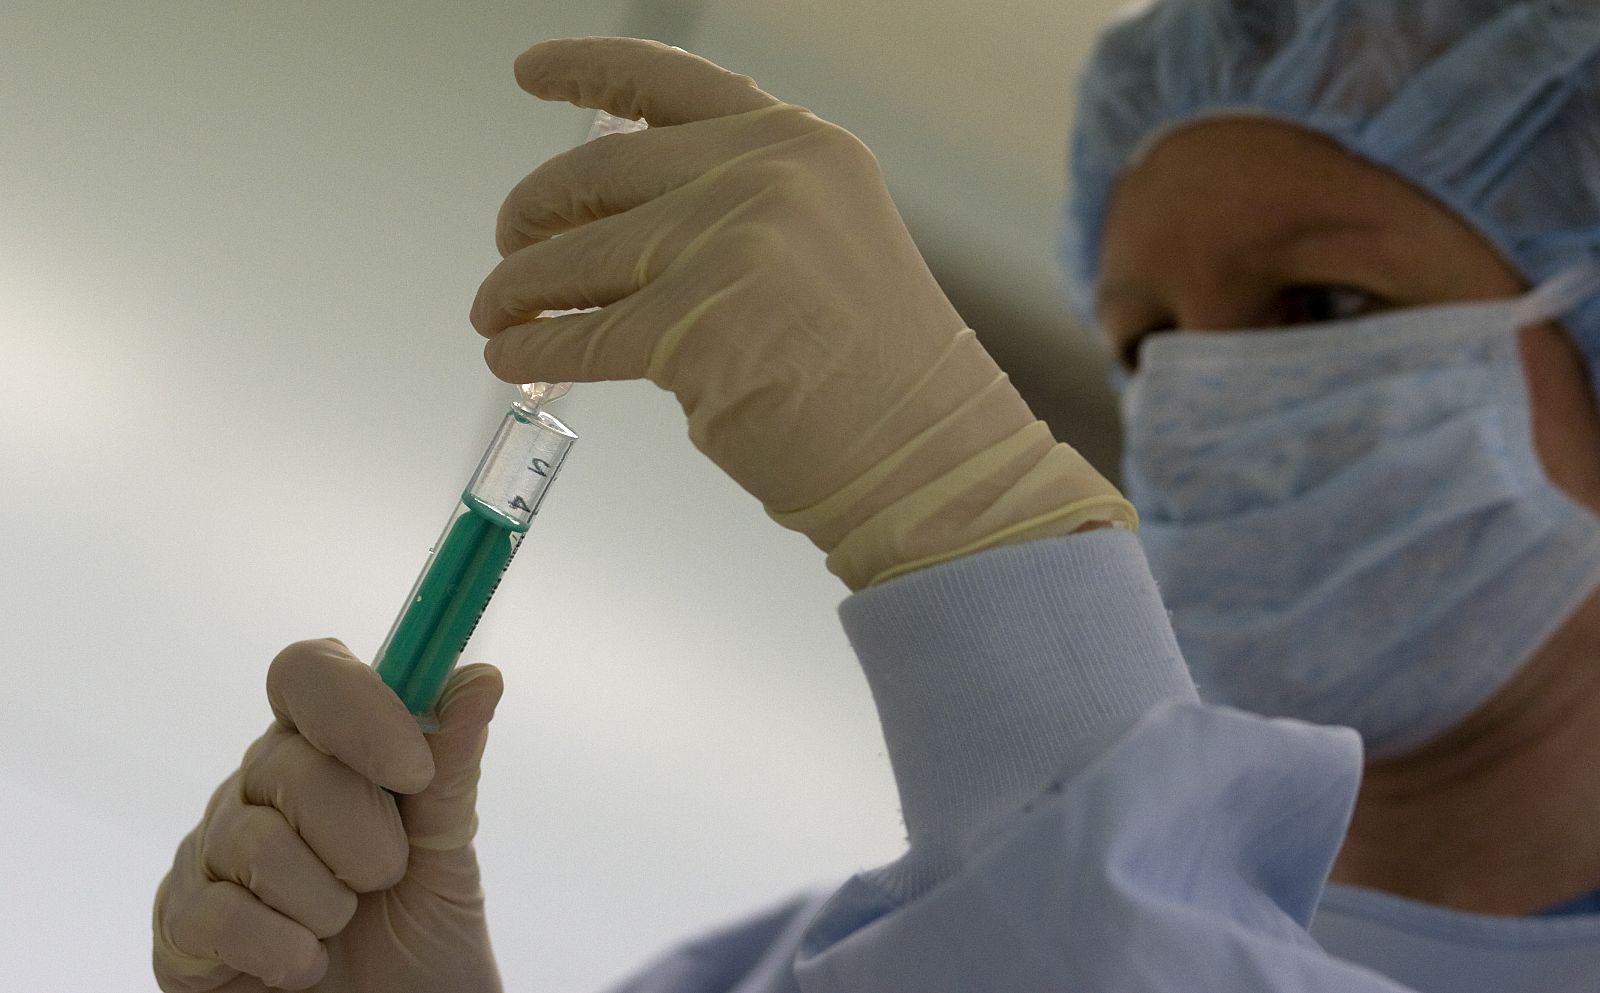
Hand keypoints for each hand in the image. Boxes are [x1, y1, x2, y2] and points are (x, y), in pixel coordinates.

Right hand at [152, 639, 503, 992]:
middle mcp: (259, 785)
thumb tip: (481, 676)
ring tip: (345, 926)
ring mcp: (211, 851)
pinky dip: (284, 950)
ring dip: (328, 903)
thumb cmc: (421, 935)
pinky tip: (306, 964)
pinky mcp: (181, 924)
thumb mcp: (449, 849)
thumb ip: (450, 765)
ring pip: (255, 840)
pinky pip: (219, 915)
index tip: (412, 772)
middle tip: (386, 878)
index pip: (308, 672)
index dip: (357, 709)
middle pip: (289, 762)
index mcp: (324, 747)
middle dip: (364, 837)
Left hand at [473, 38, 1132, 590]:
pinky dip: (532, 348)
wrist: (931, 462)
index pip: (670, 83)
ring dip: (516, 288)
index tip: (530, 71)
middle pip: (599, 172)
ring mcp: (730, 245)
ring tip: (496, 315)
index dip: (587, 69)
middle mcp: (766, 175)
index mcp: (801, 145)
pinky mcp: (694, 328)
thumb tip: (611, 225)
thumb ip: (731, 210)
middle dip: (534, 212)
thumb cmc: (878, 379)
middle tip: (511, 247)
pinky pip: (580, 335)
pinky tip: (514, 356)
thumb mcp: (821, 246)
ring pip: (575, 257)